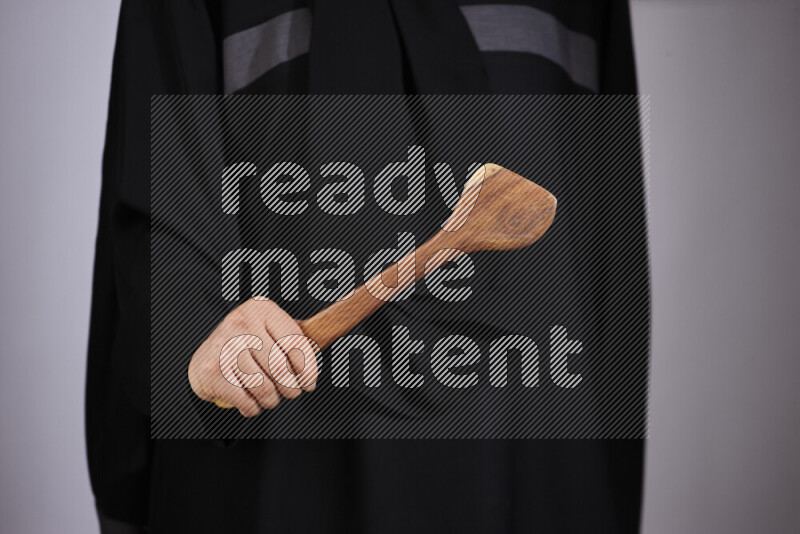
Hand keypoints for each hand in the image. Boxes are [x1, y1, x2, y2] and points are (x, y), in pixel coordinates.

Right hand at [188, 297, 318, 416]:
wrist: (205, 357)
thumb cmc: (245, 345)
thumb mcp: (269, 331)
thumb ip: (294, 338)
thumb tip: (327, 337)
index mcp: (262, 309)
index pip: (296, 342)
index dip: (308, 368)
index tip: (310, 382)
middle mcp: (242, 323)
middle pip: (281, 368)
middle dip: (291, 389)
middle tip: (291, 392)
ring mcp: (225, 346)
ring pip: (265, 387)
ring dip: (272, 400)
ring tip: (271, 397)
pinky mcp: (212, 370)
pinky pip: (245, 400)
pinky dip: (253, 408)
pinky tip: (252, 402)